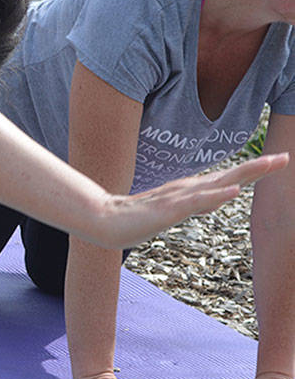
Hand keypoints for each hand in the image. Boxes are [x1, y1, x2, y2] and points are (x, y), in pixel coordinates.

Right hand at [97, 154, 286, 248]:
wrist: (102, 221)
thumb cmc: (132, 217)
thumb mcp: (170, 211)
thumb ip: (191, 205)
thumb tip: (212, 204)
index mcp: (190, 191)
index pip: (228, 179)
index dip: (253, 170)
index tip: (278, 160)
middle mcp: (188, 190)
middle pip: (230, 177)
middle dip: (259, 167)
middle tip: (285, 157)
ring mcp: (179, 198)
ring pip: (218, 184)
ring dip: (246, 174)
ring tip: (270, 164)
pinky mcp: (167, 210)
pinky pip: (195, 203)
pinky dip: (216, 196)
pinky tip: (233, 192)